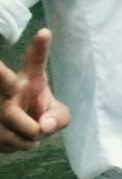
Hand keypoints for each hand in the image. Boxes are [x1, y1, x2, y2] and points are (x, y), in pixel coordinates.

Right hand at [0, 28, 70, 150]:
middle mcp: (9, 89)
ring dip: (29, 134)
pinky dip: (19, 145)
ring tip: (30, 131)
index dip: (40, 48)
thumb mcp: (56, 115)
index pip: (35, 62)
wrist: (14, 134)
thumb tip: (43, 126)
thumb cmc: (37, 116)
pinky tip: (15, 140)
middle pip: (3, 79)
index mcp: (28, 80)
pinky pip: (9, 139)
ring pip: (15, 121)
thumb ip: (59, 117)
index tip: (45, 32)